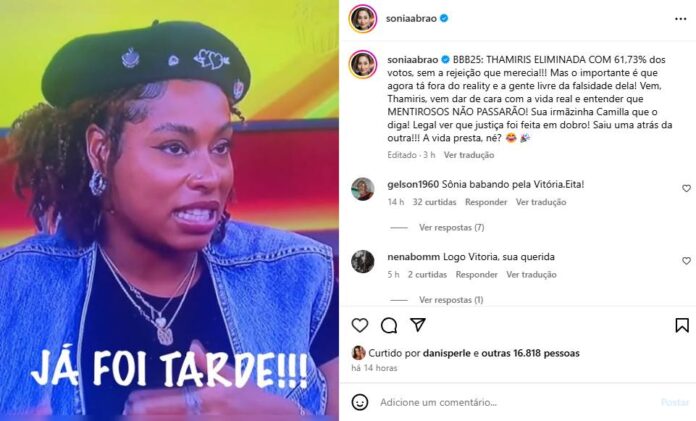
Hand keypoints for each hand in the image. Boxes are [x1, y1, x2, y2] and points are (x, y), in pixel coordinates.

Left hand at [123, 340, 302, 415]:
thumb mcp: (232, 374)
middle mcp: (211, 413)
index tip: (132, 402)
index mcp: (214, 395)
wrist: (277, 417)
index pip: (175, 399)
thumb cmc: (252, 395)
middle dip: (148, 417)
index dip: (152, 402)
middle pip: (172, 416)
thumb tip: (192, 345)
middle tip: (126, 415)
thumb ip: (209, 363)